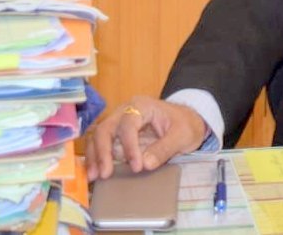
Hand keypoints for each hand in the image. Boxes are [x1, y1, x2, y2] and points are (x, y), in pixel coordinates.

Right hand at [85, 95, 206, 180]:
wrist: (187, 122)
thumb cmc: (186, 125)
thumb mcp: (183, 135)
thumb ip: (164, 149)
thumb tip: (145, 165)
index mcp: (142, 106)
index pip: (129, 125)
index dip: (130, 147)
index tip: (137, 166)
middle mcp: (125, 112)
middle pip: (106, 129)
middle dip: (102, 152)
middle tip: (104, 174)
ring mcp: (119, 123)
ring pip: (99, 137)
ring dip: (95, 157)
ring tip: (95, 177)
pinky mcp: (117, 136)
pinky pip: (101, 146)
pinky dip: (96, 159)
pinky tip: (95, 174)